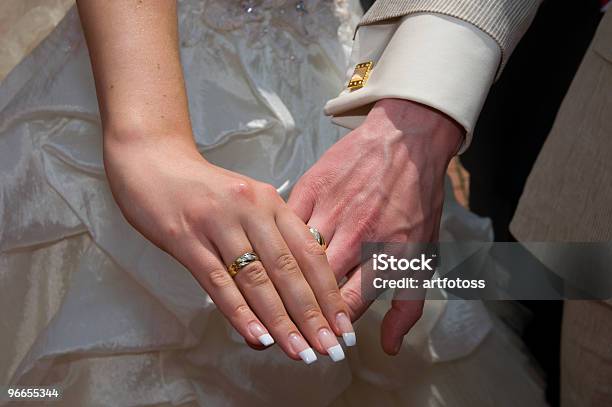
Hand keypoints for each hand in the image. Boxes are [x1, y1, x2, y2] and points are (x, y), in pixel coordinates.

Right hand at [103, 135, 353, 363]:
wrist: (153, 162)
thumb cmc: (205, 189)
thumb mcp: (248, 202)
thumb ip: (272, 236)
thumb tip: (298, 289)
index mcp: (271, 201)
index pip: (309, 252)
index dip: (329, 292)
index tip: (344, 326)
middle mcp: (250, 210)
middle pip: (288, 269)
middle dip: (312, 314)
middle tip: (330, 348)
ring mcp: (217, 223)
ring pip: (255, 279)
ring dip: (281, 321)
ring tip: (301, 352)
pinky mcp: (185, 238)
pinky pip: (217, 281)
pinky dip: (239, 312)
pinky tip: (257, 337)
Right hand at [288, 99, 462, 354]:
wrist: (406, 141)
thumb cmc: (416, 202)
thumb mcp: (425, 256)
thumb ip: (408, 306)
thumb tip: (389, 348)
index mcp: (386, 257)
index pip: (347, 307)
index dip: (330, 329)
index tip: (321, 339)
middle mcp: (355, 238)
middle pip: (316, 287)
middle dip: (301, 313)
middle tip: (290, 328)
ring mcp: (330, 212)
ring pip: (294, 257)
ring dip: (282, 280)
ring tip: (272, 298)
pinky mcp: (310, 189)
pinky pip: (286, 223)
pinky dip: (277, 240)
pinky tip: (272, 253)